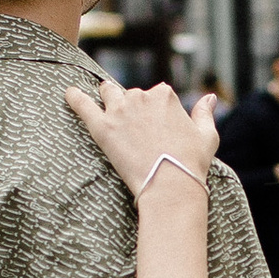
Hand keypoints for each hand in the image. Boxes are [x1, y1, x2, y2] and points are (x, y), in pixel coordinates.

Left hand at [65, 76, 218, 196]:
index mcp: (165, 95)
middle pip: (131, 96)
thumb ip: (204, 113)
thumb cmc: (191, 162)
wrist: (171, 184)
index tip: (156, 128)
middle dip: (131, 108)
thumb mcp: (206, 135)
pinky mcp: (102, 127)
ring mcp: (120, 110)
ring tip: (103, 106)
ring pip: (108, 94)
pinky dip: (75, 98)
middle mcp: (141, 97)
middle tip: (134, 130)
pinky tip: (69, 93)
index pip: (155, 95)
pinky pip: (83, 105)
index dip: (154, 112)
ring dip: (107, 98)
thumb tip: (210, 97)